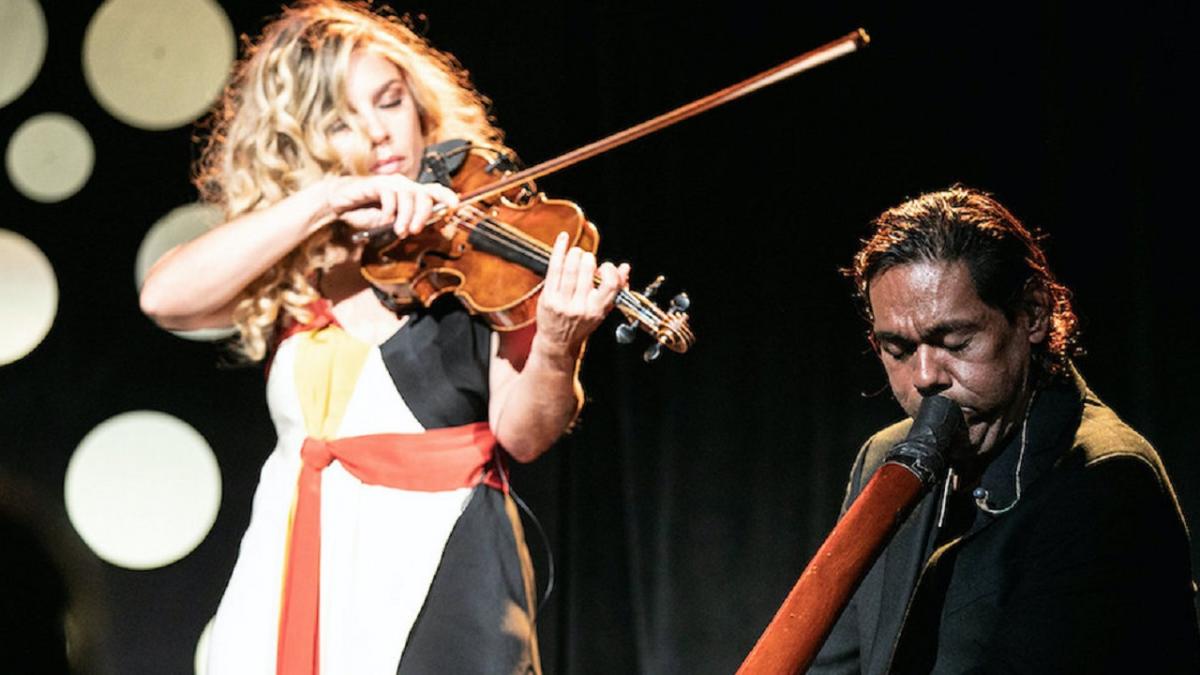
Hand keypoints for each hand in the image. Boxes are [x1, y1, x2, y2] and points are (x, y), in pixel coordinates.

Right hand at [324, 175, 458, 236]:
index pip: (435, 191)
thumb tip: (425, 227)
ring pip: (409, 196)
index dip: (447, 197)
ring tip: (400, 231)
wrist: (342, 207)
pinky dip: (389, 211)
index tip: (455, 206)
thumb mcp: (391, 223)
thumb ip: (408, 223)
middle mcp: (406, 186)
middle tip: (415, 230)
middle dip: (423, 214)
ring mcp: (392, 183)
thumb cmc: (368, 214)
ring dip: (406, 217)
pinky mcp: (377, 183)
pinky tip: (384, 220)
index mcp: (413, 195)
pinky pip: (390, 195)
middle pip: (425, 195)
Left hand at [534, 232, 630, 359]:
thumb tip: (626, 268)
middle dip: (588, 259)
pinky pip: (554, 268)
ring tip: (576, 252)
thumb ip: (615, 289)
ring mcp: (562, 303)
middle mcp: (580, 307)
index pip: (610, 284)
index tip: (605, 266)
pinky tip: (563, 239)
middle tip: (587, 259)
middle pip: (587, 271)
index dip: (609, 269)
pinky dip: (559, 250)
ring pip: (570, 268)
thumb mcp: (602, 310)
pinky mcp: (548, 297)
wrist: (557, 343)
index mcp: (597, 310)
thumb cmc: (581, 325)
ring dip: (575, 253)